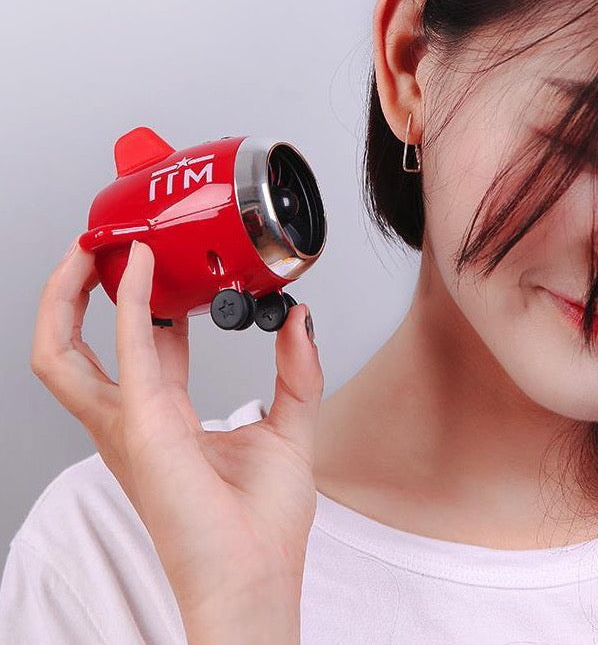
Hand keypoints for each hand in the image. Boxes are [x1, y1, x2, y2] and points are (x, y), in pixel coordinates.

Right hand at [30, 238, 323, 643]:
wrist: (257, 580)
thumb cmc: (262, 527)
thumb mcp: (288, 430)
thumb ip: (296, 372)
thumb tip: (300, 321)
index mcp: (166, 420)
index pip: (145, 349)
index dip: (150, 305)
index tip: (168, 271)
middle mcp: (135, 422)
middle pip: (75, 351)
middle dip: (76, 297)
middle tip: (101, 253)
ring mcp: (128, 427)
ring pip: (63, 355)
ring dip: (68, 299)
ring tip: (93, 252)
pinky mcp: (143, 427)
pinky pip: (127, 350)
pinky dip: (132, 304)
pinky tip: (143, 269)